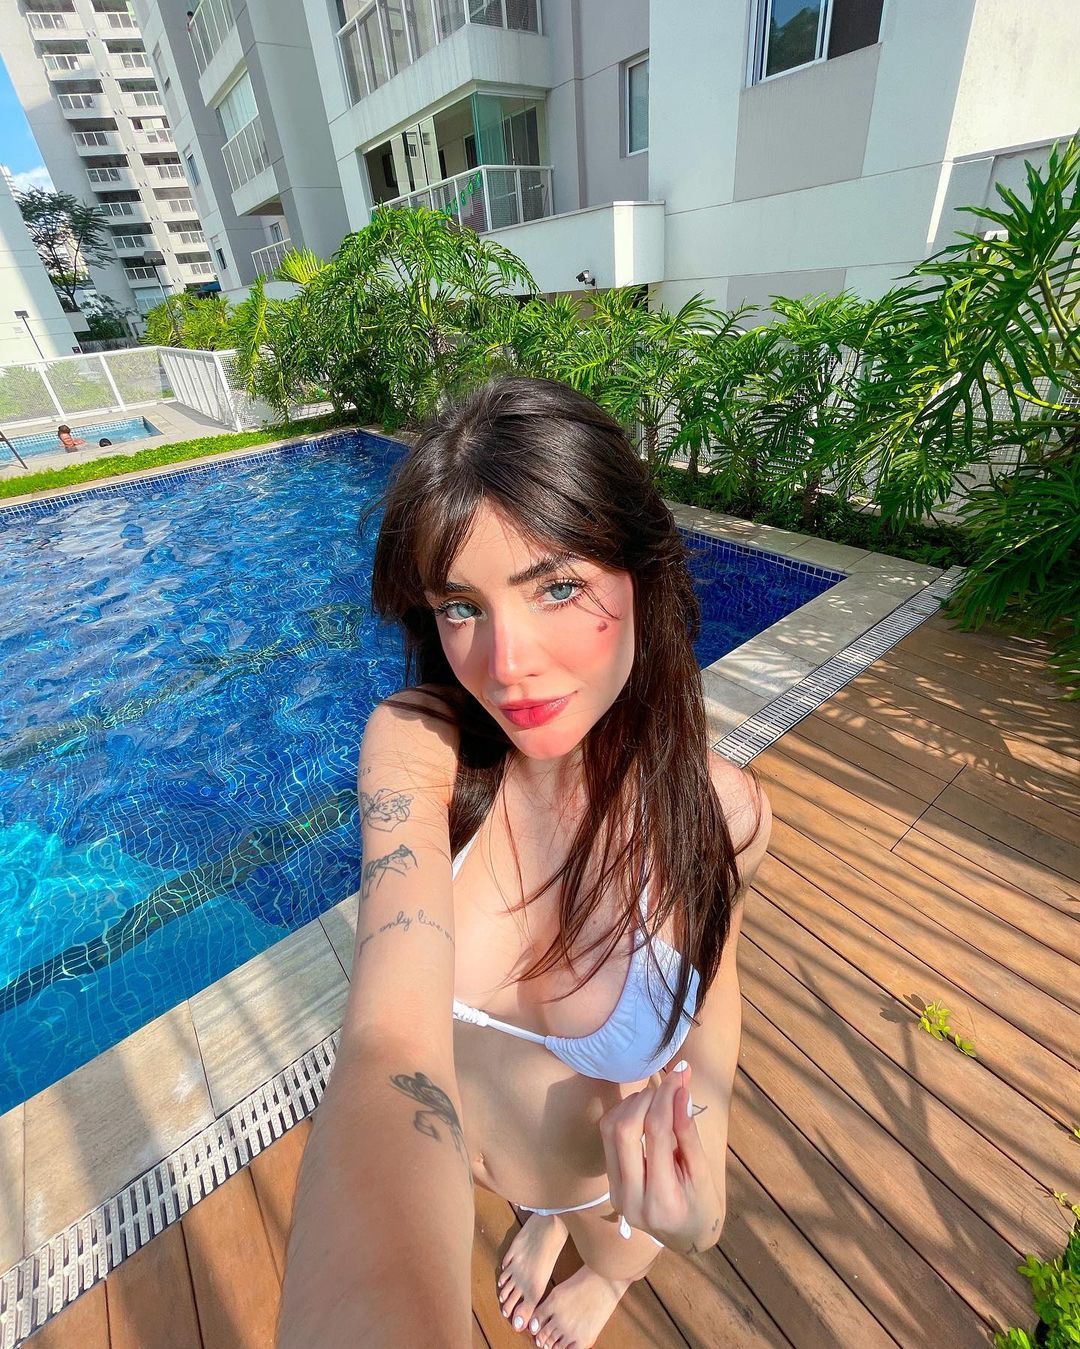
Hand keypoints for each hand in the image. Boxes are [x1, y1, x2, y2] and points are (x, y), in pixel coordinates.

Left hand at [598, 1061, 723, 1254]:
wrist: (685, 1236)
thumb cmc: (702, 1205)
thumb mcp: (703, 1173)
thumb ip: (688, 1133)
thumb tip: (679, 1089)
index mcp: (662, 1201)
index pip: (657, 1134)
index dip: (667, 1098)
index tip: (680, 1075)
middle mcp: (630, 1199)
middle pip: (624, 1130)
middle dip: (646, 1098)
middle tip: (667, 1084)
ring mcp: (615, 1193)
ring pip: (610, 1130)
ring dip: (632, 1104)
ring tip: (657, 1097)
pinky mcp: (609, 1183)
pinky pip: (608, 1138)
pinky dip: (623, 1116)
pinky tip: (643, 1112)